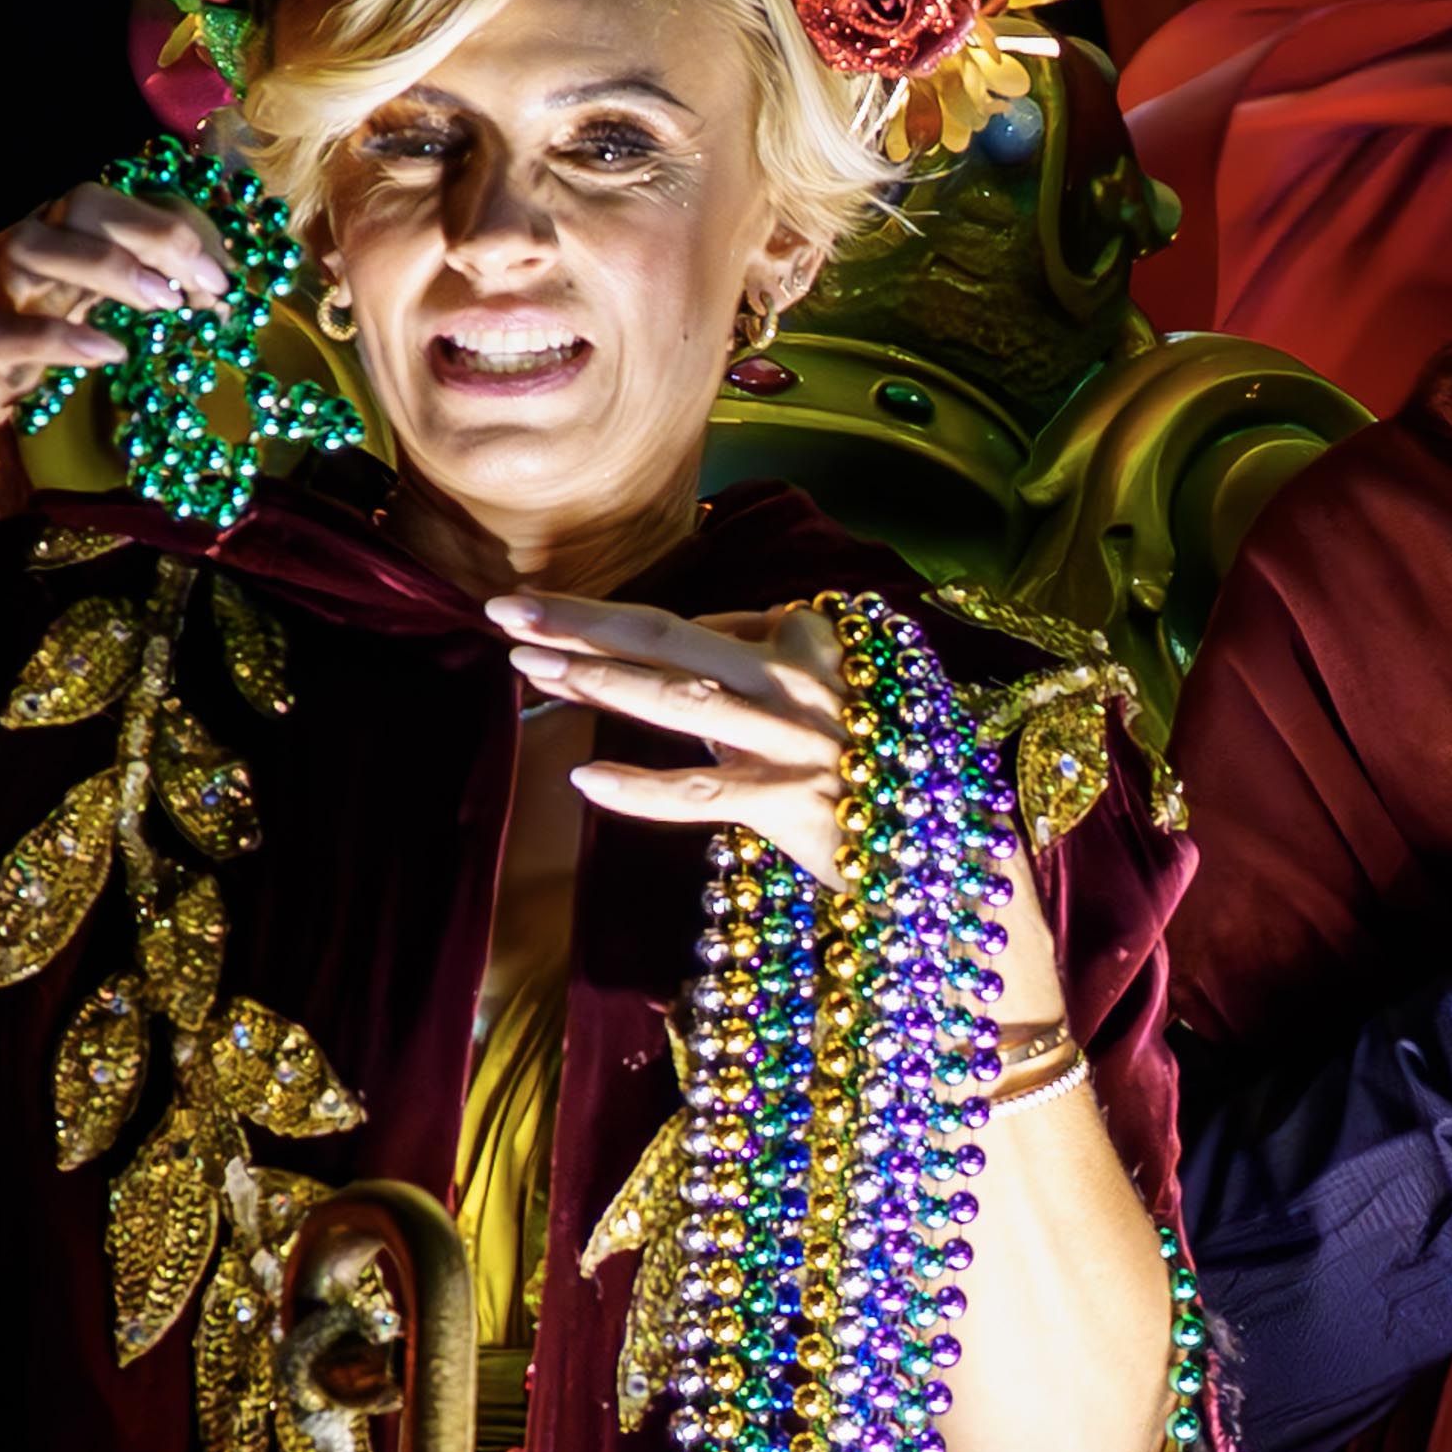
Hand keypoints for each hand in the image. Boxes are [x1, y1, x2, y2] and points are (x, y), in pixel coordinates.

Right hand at [0, 182, 232, 542]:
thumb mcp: (57, 308)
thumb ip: (111, 285)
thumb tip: (198, 279)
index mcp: (48, 244)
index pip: (108, 203)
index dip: (169, 224)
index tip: (223, 270)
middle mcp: (22, 259)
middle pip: (81, 206)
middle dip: (152, 231)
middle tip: (209, 282)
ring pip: (39, 249)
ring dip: (109, 267)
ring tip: (165, 303)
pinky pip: (11, 334)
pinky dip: (64, 339)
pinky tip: (111, 352)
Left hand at [496, 597, 1055, 1007]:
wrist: (946, 844)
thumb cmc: (876, 762)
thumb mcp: (825, 687)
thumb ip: (759, 656)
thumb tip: (683, 642)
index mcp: (806, 640)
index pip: (689, 626)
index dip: (607, 621)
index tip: (540, 617)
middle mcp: (797, 679)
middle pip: (669, 638)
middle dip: (580, 618)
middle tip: (505, 607)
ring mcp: (793, 740)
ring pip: (680, 700)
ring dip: (599, 681)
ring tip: (530, 666)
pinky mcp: (790, 803)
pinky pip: (702, 794)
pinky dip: (642, 788)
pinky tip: (586, 782)